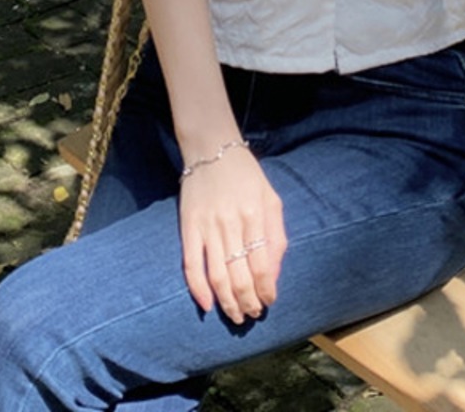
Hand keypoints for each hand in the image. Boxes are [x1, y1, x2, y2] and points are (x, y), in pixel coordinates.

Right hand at [178, 148, 286, 323]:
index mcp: (255, 215)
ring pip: (217, 276)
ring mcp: (207, 226)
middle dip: (249, 302)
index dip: (266, 290)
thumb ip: (276, 236)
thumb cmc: (246, 175)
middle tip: (253, 314)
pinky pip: (191, 264)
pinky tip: (208, 305)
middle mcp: (231, 223)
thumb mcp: (271, 198)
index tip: (269, 302)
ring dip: (228, 302)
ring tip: (236, 315)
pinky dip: (198, 289)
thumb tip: (273, 275)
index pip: (262, 265)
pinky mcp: (188, 227)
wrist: (211, 148)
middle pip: (240, 275)